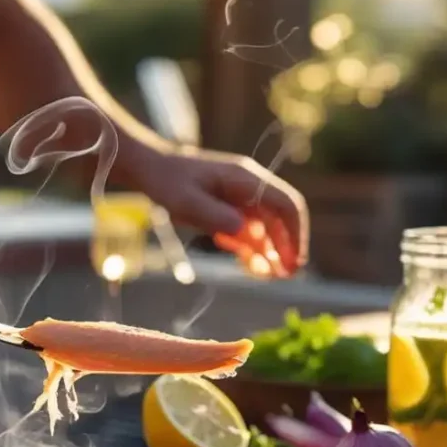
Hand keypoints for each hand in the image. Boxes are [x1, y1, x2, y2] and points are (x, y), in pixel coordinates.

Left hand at [125, 145, 308, 276]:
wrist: (151, 170)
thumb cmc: (168, 181)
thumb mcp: (185, 200)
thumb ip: (214, 215)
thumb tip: (245, 231)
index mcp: (245, 179)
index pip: (285, 204)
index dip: (294, 232)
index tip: (294, 258)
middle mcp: (249, 187)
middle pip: (279, 218)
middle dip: (285, 246)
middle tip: (287, 275)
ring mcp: (240, 198)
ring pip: (265, 227)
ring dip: (270, 251)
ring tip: (271, 276)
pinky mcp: (229, 210)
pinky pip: (247, 231)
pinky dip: (251, 248)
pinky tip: (251, 266)